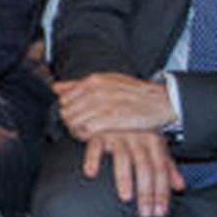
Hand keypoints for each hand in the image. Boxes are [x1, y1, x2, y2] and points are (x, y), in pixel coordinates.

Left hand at [54, 73, 175, 139]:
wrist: (161, 101)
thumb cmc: (135, 93)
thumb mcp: (107, 81)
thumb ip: (78, 85)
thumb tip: (55, 87)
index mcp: (94, 80)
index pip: (65, 97)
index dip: (66, 110)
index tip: (73, 116)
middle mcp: (95, 91)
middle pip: (66, 110)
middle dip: (69, 121)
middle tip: (77, 127)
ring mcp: (102, 105)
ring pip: (73, 121)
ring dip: (75, 130)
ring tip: (84, 133)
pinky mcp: (109, 119)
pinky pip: (84, 130)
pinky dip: (83, 135)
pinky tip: (90, 137)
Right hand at [80, 130, 185, 216]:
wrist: (114, 103)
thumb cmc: (137, 129)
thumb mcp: (155, 143)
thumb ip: (167, 165)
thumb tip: (180, 187)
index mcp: (154, 140)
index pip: (161, 169)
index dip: (162, 192)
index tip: (160, 212)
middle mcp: (138, 136)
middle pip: (145, 167)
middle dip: (146, 192)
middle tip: (145, 213)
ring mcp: (118, 133)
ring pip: (123, 158)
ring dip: (124, 178)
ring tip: (125, 198)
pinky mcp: (98, 131)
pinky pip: (95, 146)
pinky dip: (92, 159)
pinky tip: (91, 174)